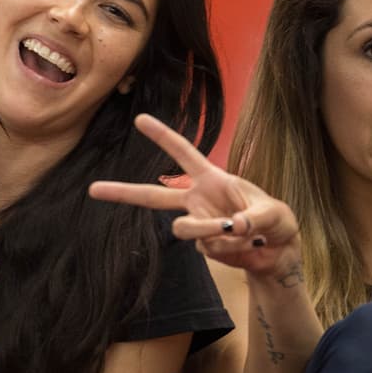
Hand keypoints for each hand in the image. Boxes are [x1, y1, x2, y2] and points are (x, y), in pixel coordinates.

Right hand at [89, 113, 300, 278]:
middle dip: (123, 192)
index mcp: (212, 179)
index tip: (140, 119)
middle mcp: (198, 200)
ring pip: (183, 228)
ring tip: (237, 233)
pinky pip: (205, 247)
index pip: (184, 154)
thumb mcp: (273, 214)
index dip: (162, 136)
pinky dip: (228, 247)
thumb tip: (232, 226)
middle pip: (153, 196)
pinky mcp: (203, 245)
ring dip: (208, 230)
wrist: (278, 253)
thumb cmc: (277, 221)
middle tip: (93, 189)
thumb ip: (253, 218)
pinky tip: (245, 246)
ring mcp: (198, 223)